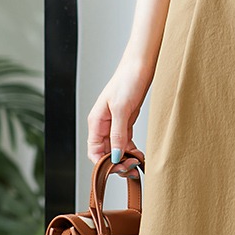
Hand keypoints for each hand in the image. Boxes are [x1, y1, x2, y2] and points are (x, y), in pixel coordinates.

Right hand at [86, 51, 152, 167]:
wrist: (140, 66)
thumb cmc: (127, 81)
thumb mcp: (121, 108)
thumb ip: (117, 134)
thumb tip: (115, 155)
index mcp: (96, 122)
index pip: (94, 151)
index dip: (104, 163)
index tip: (119, 168)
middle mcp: (103, 125)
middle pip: (105, 153)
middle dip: (117, 163)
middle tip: (132, 167)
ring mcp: (114, 124)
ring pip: (116, 149)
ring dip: (125, 158)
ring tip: (137, 163)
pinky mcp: (126, 122)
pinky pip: (126, 142)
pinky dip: (132, 150)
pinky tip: (140, 154)